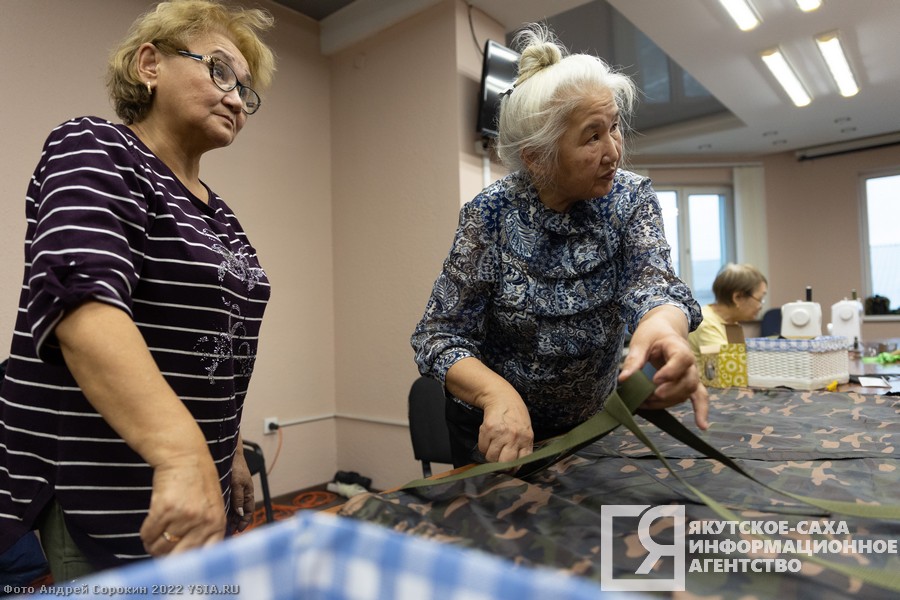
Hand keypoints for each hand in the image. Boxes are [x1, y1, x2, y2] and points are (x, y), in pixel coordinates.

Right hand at [139, 452, 226, 555]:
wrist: (186, 457)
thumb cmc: (200, 483)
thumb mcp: (213, 507)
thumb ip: (207, 531)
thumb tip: (193, 560)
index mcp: (217, 523)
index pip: (205, 556)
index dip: (190, 564)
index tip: (180, 564)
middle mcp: (203, 522)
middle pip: (179, 557)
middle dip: (167, 559)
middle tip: (162, 553)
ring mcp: (184, 515)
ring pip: (160, 547)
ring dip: (154, 546)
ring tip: (156, 537)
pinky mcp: (165, 508)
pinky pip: (149, 534)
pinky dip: (146, 535)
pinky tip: (150, 528)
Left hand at [228, 448, 253, 531]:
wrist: (229, 453)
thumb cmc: (236, 467)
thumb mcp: (238, 484)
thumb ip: (238, 498)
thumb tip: (240, 513)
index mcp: (248, 493)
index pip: (248, 511)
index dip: (245, 521)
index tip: (239, 530)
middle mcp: (242, 493)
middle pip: (240, 512)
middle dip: (236, 522)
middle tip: (228, 530)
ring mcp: (235, 491)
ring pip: (233, 508)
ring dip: (229, 516)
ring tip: (222, 524)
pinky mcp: (228, 489)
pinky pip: (228, 502)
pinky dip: (225, 509)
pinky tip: (219, 513)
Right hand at [478, 391, 534, 462]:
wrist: (502, 397)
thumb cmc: (516, 415)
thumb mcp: (526, 431)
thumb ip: (523, 447)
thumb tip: (514, 467)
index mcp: (526, 439)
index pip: (520, 463)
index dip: (512, 468)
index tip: (508, 468)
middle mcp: (514, 437)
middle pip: (504, 464)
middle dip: (499, 465)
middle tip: (498, 460)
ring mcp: (500, 433)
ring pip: (491, 457)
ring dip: (490, 455)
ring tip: (493, 447)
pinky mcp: (487, 429)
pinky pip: (482, 448)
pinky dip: (483, 447)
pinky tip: (488, 439)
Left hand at [620, 308, 708, 429]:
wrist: (663, 329)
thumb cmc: (652, 334)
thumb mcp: (640, 341)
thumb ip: (634, 359)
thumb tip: (624, 379)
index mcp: (678, 347)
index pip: (682, 359)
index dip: (671, 372)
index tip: (655, 379)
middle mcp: (689, 362)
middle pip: (687, 380)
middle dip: (668, 392)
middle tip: (649, 395)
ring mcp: (690, 374)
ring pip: (688, 392)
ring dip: (668, 401)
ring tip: (647, 404)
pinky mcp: (688, 383)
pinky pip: (699, 397)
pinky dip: (701, 411)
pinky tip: (702, 426)